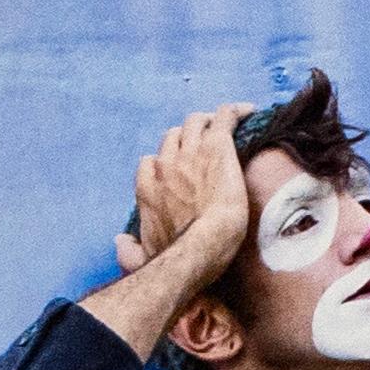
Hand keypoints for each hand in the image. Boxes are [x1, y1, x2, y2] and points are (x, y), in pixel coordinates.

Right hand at [117, 107, 251, 278]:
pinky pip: (224, 116)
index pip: (150, 161)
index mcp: (147, 187)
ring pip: (195, 122)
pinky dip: (235, 111)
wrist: (202, 246)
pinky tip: (249, 111)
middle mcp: (165, 165)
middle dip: (187, 135)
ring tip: (224, 127)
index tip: (180, 167)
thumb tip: (120, 243)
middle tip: (206, 142)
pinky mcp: (217, 147)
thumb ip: (127, 250)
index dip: (165, 161)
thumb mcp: (139, 258)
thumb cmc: (175, 257)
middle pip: (173, 136)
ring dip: (208, 121)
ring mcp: (190, 153)